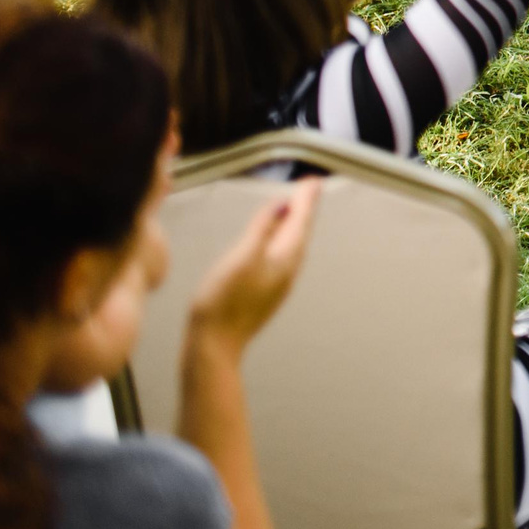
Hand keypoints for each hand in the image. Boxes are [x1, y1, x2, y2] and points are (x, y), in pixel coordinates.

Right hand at [187, 180, 320, 357]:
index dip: (306, 199)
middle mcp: (288, 270)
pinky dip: (283, 241)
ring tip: (297, 209)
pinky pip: (282, 257)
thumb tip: (282, 205)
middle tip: (310, 188)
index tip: (314, 181)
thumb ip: (262, 229)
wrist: (214, 346)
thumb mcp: (242, 256)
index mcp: (285, 258)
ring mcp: (278, 283)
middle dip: (305, 208)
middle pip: (300, 231)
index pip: (301, 221)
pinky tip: (276, 244)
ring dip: (295, 224)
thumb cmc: (223, 302)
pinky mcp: (265, 292)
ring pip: (292, 245)